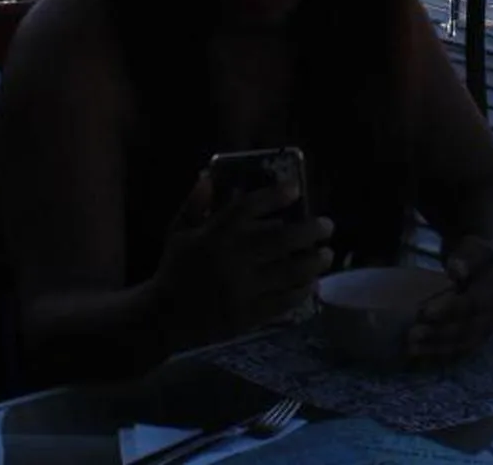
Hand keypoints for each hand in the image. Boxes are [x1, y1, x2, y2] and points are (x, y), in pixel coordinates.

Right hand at [157, 171, 334, 335]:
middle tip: (328, 226)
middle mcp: (232, 258)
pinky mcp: (248, 314)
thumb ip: (195, 204)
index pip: (250, 206)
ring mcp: (243, 288)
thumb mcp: (178, 231)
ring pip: (289, 271)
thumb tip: (209, 176)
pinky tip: (311, 284)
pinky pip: (283, 301)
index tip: (296, 189)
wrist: (164, 317)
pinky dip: (301, 291)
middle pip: (281, 239)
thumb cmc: (174, 268)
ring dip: (313, 262)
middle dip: (310, 230)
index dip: (275, 195)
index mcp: (215, 234)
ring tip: (327, 255)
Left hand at [410, 236, 492, 360]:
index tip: (425, 312)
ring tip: (410, 347)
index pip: (470, 305)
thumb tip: (456, 270)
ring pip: (459, 344)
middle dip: (437, 333)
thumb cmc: (481, 261)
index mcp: (492, 295)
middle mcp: (491, 318)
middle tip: (411, 334)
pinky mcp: (476, 341)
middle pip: (463, 329)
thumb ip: (468, 260)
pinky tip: (419, 354)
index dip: (449, 309)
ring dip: (435, 347)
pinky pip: (458, 352)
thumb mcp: (477, 252)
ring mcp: (484, 332)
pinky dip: (439, 354)